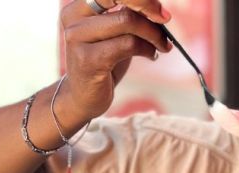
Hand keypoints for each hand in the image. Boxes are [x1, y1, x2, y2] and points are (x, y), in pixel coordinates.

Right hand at [58, 0, 172, 118]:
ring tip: (161, 45)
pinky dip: (147, 49)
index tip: (161, 11)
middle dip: (149, 8)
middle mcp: (74, 18)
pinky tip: (151, 55)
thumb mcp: (114, 34)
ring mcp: (77, 38)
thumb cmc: (103, 62)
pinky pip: (128, 44)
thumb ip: (128, 15)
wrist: (83, 97)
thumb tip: (157, 6)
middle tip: (165, 21)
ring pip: (127, 21)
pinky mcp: (88, 59)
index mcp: (79, 7)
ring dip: (153, 34)